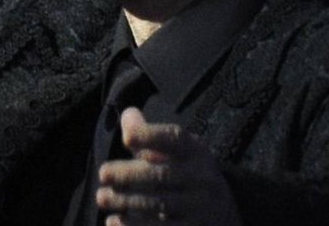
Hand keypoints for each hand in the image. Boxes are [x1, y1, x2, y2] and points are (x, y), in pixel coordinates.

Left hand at [96, 108, 242, 225]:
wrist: (226, 213)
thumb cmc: (188, 175)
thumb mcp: (178, 153)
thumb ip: (150, 137)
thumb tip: (127, 114)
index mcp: (196, 152)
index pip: (175, 139)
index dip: (150, 136)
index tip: (127, 137)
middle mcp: (202, 178)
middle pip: (163, 175)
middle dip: (130, 174)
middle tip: (103, 173)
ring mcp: (200, 208)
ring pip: (160, 204)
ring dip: (127, 202)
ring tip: (102, 197)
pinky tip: (113, 222)